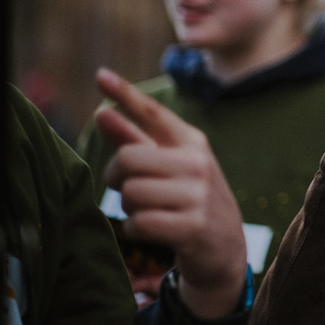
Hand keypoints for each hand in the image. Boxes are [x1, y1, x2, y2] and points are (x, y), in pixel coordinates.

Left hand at [94, 67, 246, 319]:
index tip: (100, 75)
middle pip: (128, 159)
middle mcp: (199, 163)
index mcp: (193, 143)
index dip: (125, 93)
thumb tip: (103, 111)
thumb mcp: (171, 168)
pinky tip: (153, 231)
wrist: (224, 249)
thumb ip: (137, 142)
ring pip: (132, 193)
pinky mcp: (193, 227)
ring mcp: (199, 195)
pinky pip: (139, 222)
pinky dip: (137, 229)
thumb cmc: (189, 202)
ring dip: (130, 207)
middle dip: (118, 178)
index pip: (154, 113)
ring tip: (150, 211)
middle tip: (130, 189)